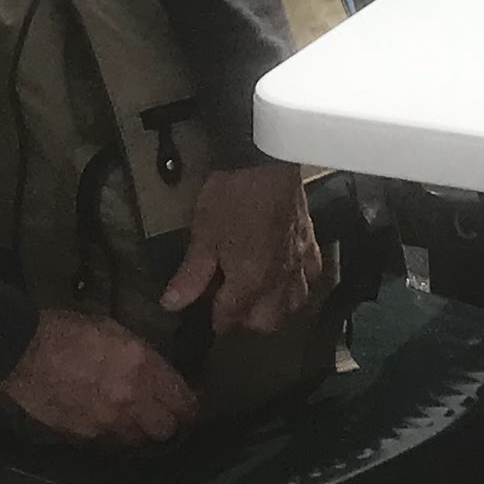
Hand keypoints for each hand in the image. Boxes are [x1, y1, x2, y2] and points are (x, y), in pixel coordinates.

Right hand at [0, 310, 196, 442]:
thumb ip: (142, 356)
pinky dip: (113, 438)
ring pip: (139, 442)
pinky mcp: (85, 436)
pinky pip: (110, 445)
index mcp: (143, 367)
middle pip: (167, 429)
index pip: (184, 401)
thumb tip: (158, 374)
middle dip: (168, 423)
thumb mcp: (115, 331)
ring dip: (140, 433)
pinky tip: (107, 425)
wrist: (22, 351)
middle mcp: (132, 400)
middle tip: (163, 415)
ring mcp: (108, 422)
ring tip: (134, 422)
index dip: (190, 406)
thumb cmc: (68, 330)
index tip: (190, 404)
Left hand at [165, 160, 321, 334]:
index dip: (211, 319)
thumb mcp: (204, 234)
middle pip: (265, 324)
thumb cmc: (232, 195)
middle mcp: (279, 283)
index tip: (201, 308)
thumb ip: (190, 275)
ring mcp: (299, 266)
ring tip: (255, 291)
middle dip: (245, 320)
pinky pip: (310, 281)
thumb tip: (171, 305)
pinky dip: (297, 285)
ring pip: (292, 307)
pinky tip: (284, 273)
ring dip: (273, 307)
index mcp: (250, 283)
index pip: (229, 320)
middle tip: (226, 298)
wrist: (267, 160)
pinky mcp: (312, 247)